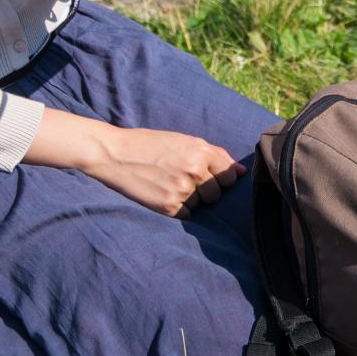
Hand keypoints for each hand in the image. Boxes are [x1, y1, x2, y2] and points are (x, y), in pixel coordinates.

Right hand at [83, 122, 244, 217]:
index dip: (222, 177)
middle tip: (184, 180)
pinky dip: (178, 208)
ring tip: (170, 184)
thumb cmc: (151, 144)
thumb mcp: (184, 141)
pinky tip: (163, 194)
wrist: (115, 154)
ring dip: (192, 199)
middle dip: (207, 190)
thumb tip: (241, 172)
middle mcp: (194, 170)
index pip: (230, 175)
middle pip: (218, 193)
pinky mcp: (169, 207)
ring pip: (203, 205)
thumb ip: (214, 154)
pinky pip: (187, 214)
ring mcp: (182, 190)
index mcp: (200, 151)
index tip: (209, 176)